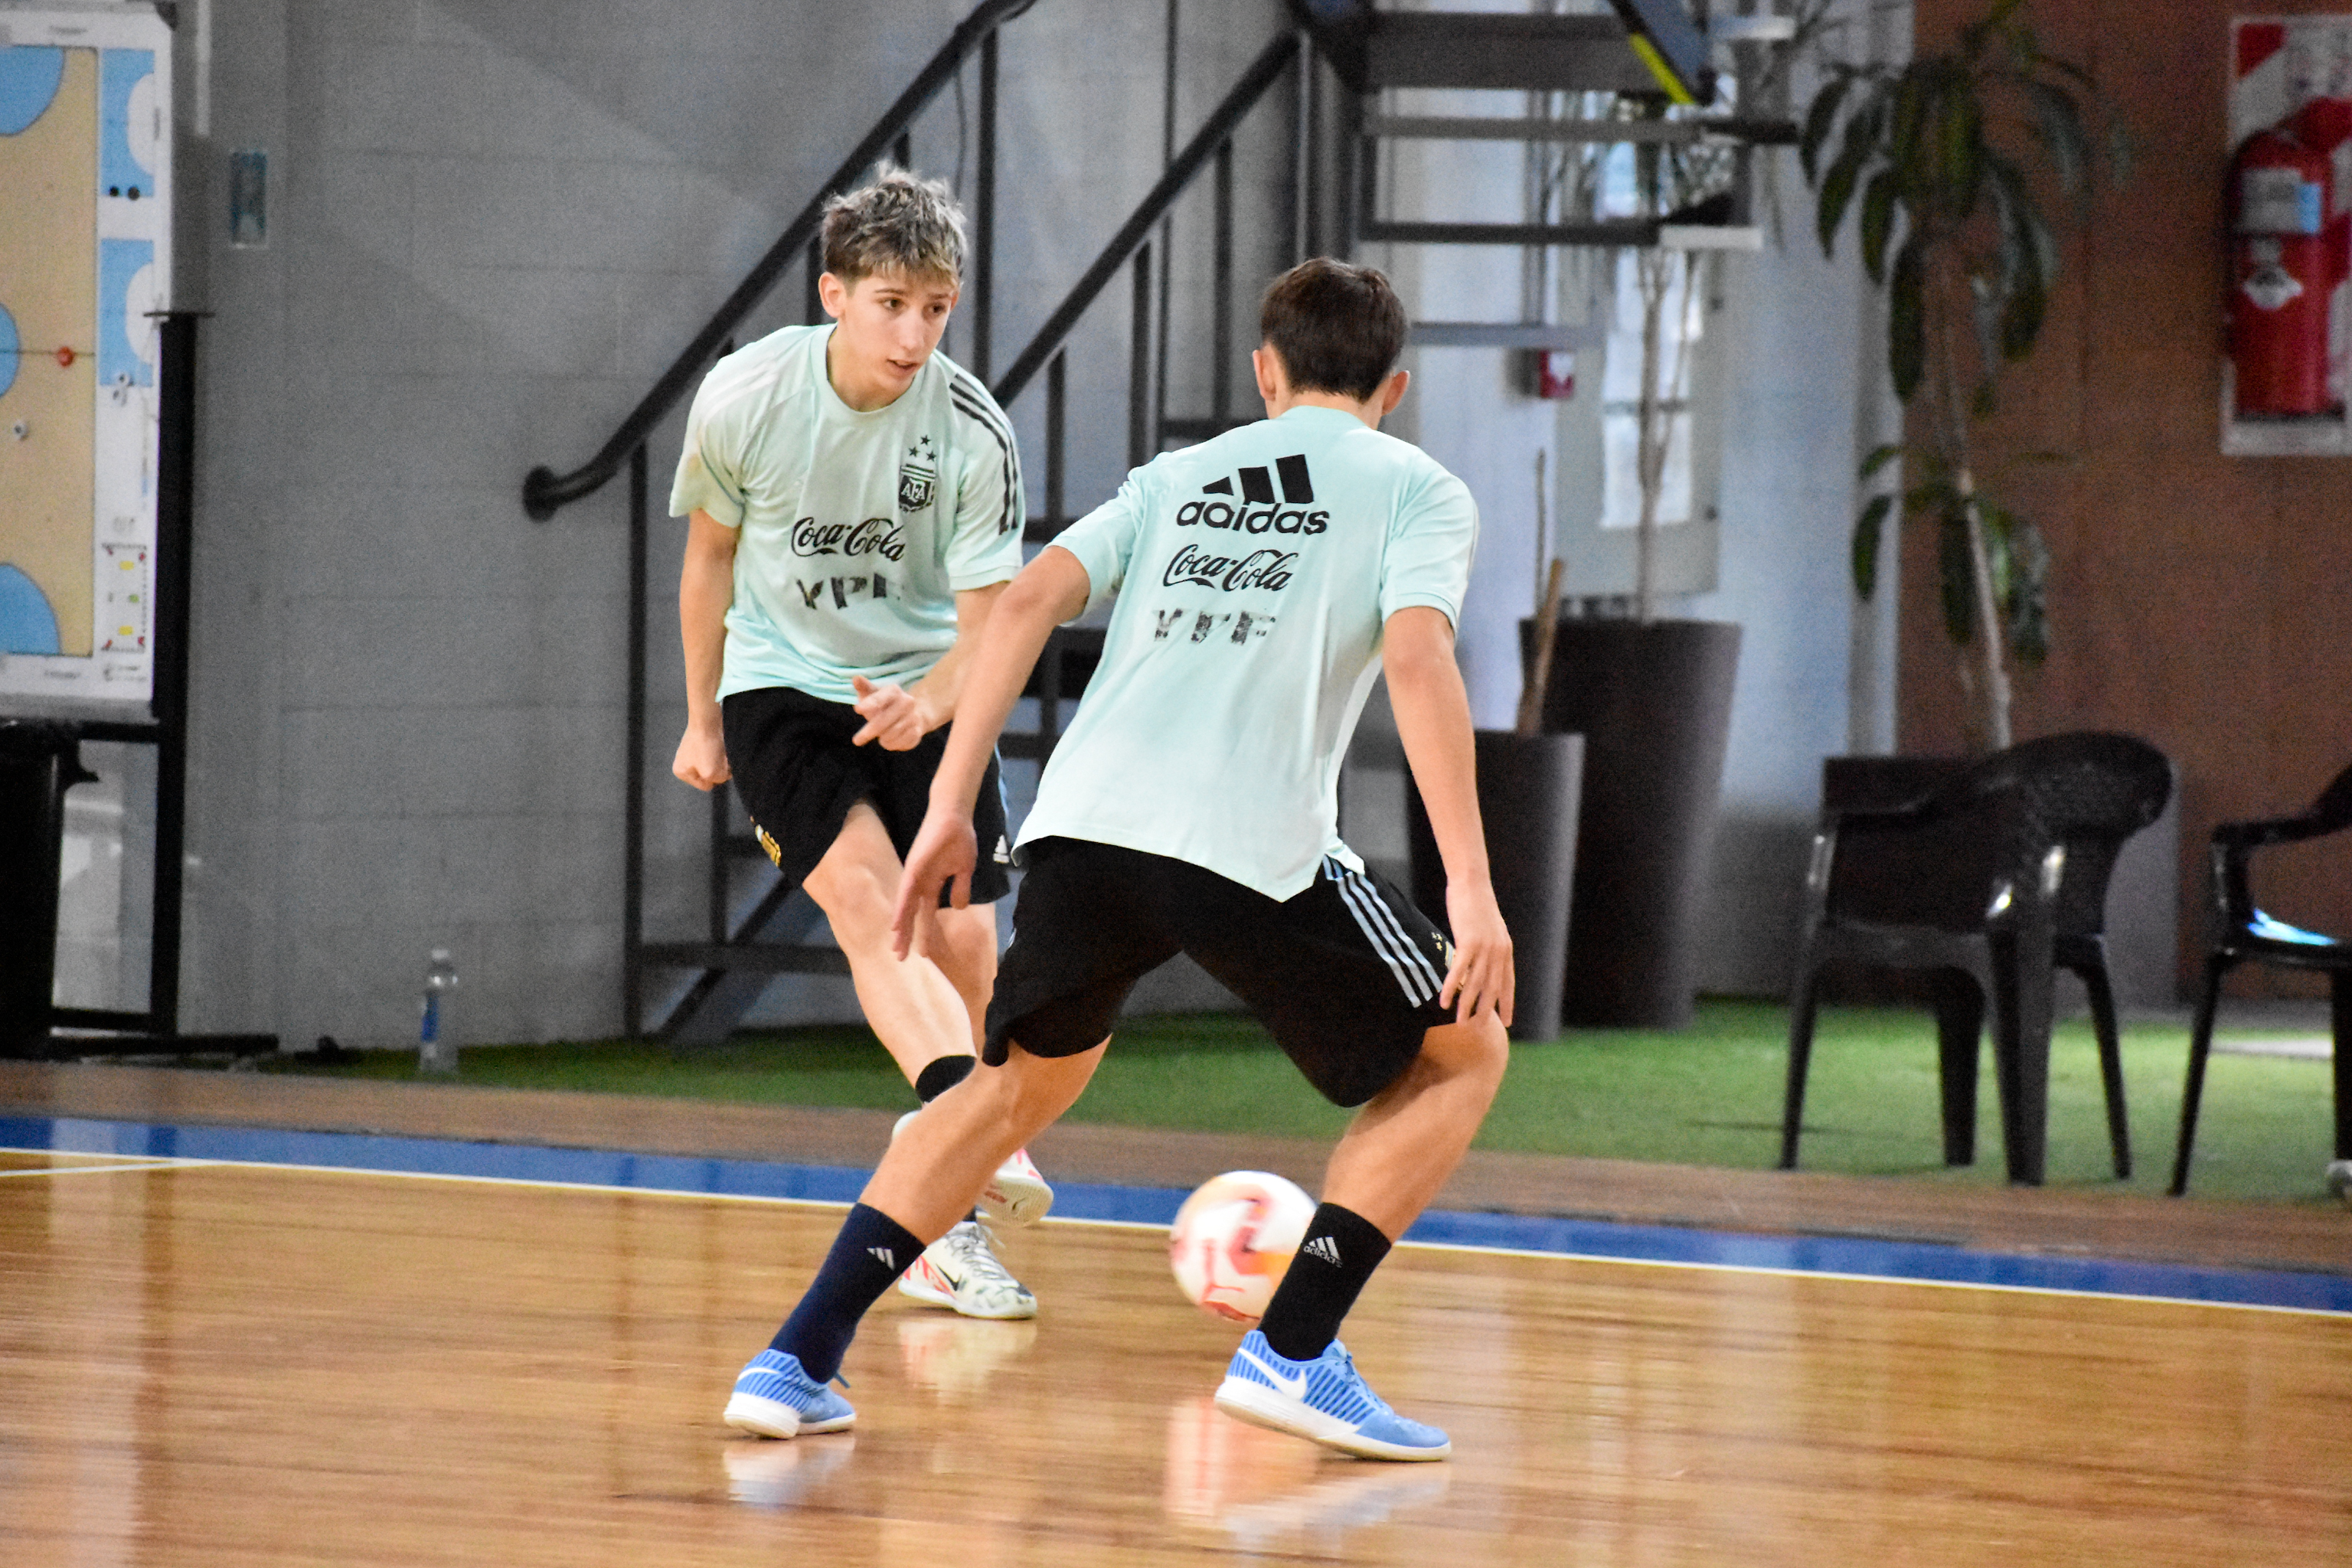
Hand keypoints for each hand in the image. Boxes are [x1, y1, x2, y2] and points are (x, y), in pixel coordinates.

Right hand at [672, 719, 729, 790]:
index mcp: (681, 772)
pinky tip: (721, 748)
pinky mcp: (699, 743)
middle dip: (717, 770)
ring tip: (721, 753)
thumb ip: (717, 780)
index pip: (704, 785)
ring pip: (712, 764)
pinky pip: (712, 754)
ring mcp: (690, 752)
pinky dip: (719, 753)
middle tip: (721, 760)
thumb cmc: (706, 747)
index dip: (715, 780)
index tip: (720, 769)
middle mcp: (683, 763)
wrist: (707, 721)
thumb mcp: (711, 772)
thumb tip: (723, 775)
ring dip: (719, 761)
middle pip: (708, 775)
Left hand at [850, 675, 935, 750]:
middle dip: (867, 732)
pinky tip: (891, 739)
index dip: (868, 704)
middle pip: (881, 722)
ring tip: (882, 734)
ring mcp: (913, 717)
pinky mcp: (917, 731)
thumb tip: (856, 679)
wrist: (916, 714)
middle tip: (856, 741)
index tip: (857, 709)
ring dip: (881, 738)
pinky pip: (898, 743)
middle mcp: (907, 702)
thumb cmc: (887, 704)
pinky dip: (891, 744)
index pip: (879, 698)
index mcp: (894, 691)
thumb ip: (864, 688)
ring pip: (889, 735)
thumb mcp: (875, 694)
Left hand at [890, 807, 978, 959]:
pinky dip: (901, 909)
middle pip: (910, 914)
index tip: (922, 954)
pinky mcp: (914, 867)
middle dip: (907, 936)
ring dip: (901, 928)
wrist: (955, 815)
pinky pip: (906, 892)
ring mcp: (915, 875)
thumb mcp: (964, 868)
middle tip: (900, 958)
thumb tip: (960, 907)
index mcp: (931, 884)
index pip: (924, 914)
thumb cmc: (959, 838)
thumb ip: (960, 888)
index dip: (923, 932)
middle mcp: (919, 883)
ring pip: (904, 907)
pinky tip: (897, 924)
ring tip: (896, 948)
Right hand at [1439, 880, 1513, 1026]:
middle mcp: (1498, 952)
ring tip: (1460, 1023)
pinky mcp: (1468, 942)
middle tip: (1477, 1029)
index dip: (1508, 1003)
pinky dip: (1451, 988)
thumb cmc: (1476, 905)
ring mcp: (1484, 948)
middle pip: (1492, 989)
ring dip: (1467, 1006)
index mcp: (1505, 950)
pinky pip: (1459, 971)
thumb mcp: (1488, 929)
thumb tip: (1481, 962)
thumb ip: (1488, 947)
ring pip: (1475, 984)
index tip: (1507, 1022)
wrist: (1472, 884)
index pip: (1508, 983)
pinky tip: (1444, 1002)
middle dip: (1485, 1011)